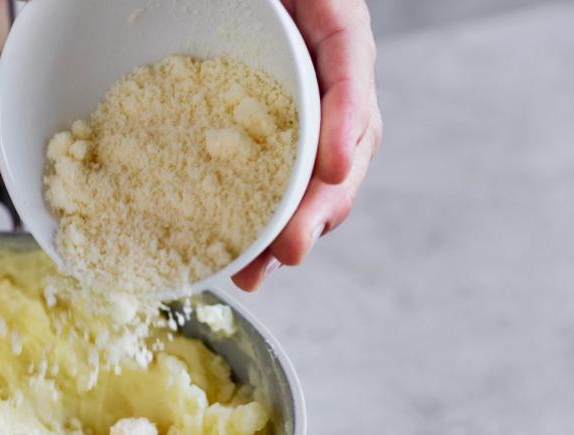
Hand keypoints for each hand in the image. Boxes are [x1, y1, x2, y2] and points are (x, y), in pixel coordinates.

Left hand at [232, 0, 381, 291]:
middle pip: (344, 145)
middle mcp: (329, 74)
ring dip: (292, 232)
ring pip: (318, 180)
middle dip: (318, 205)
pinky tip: (244, 261)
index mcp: (334, 25)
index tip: (334, 167)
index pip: (348, 70)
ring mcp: (307, 112)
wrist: (225, 3)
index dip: (346, 122)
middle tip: (290, 248)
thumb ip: (291, 7)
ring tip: (260, 270)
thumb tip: (271, 53)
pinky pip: (279, 185)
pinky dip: (264, 226)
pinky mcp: (273, 140)